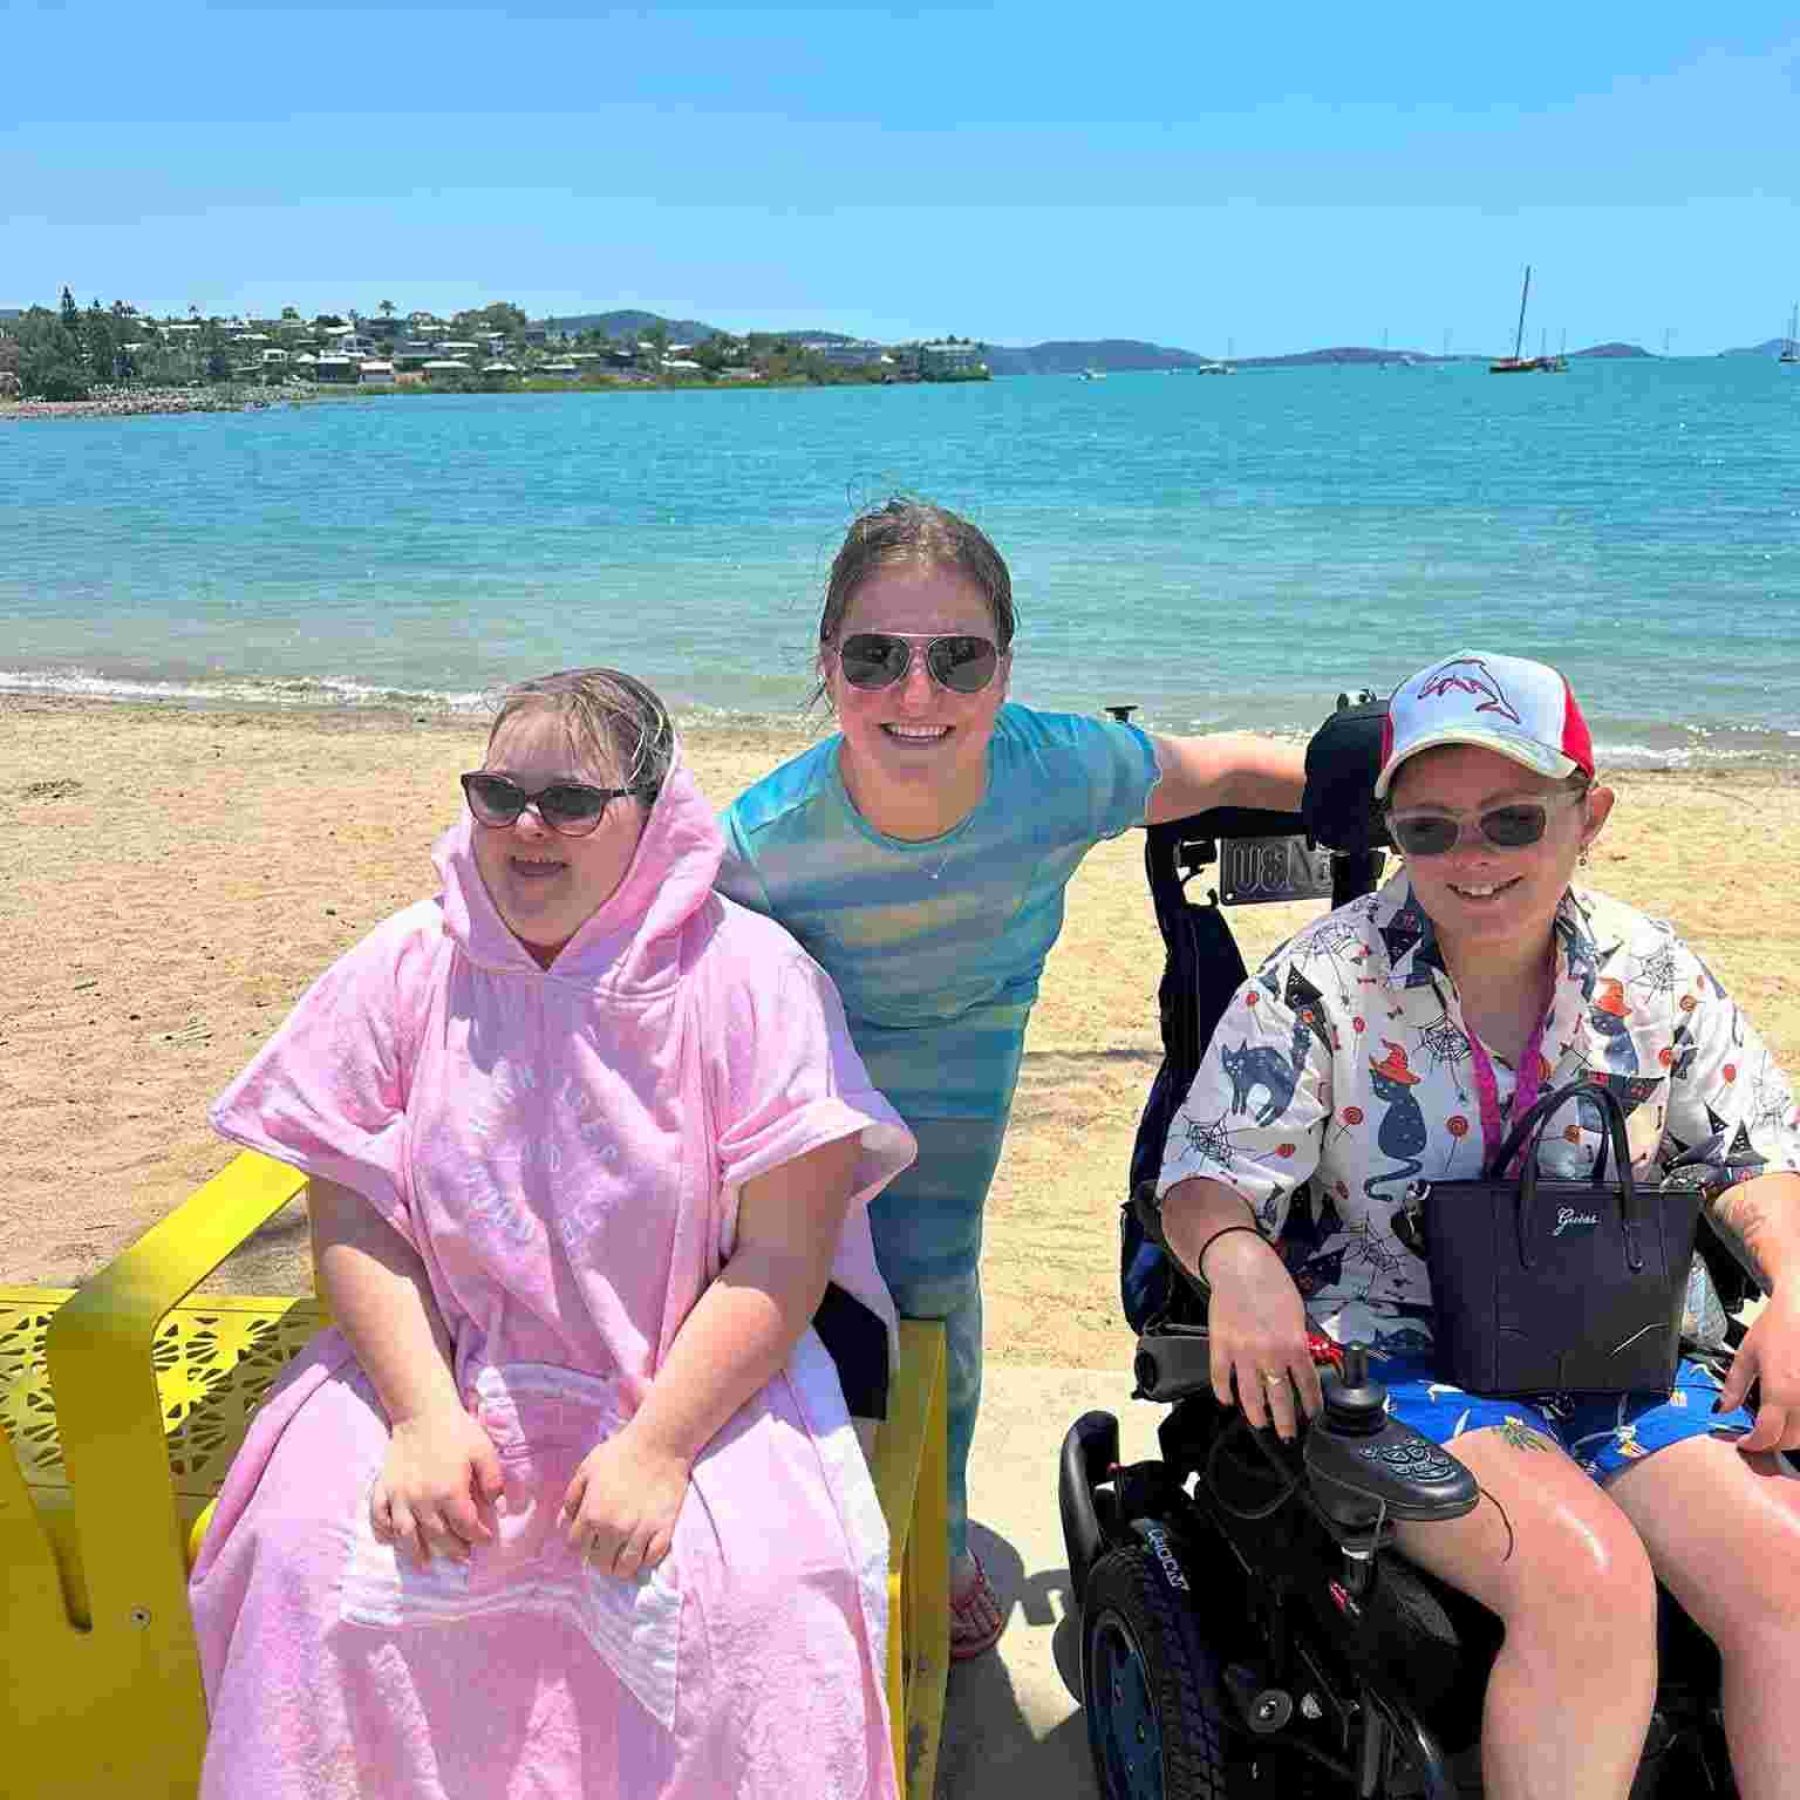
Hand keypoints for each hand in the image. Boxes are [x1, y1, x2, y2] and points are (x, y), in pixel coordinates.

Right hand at [373, 1405, 503, 1567]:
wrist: (422, 1411)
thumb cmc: (457, 1430)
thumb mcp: (485, 1451)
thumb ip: (493, 1481)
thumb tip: (497, 1508)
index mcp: (449, 1492)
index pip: (466, 1525)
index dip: (479, 1536)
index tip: (486, 1540)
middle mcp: (422, 1500)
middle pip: (438, 1536)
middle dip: (453, 1549)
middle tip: (463, 1556)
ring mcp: (399, 1496)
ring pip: (406, 1534)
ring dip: (416, 1552)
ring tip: (426, 1564)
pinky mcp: (384, 1488)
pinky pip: (379, 1516)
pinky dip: (383, 1531)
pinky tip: (392, 1539)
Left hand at [560, 1425, 690, 1578]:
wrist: (659, 1443)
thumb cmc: (620, 1453)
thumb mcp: (587, 1468)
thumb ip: (572, 1497)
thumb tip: (565, 1522)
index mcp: (591, 1514)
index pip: (576, 1547)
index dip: (580, 1545)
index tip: (588, 1540)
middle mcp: (613, 1528)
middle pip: (600, 1563)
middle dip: (599, 1558)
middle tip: (605, 1549)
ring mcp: (640, 1531)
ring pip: (625, 1568)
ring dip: (621, 1566)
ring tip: (622, 1556)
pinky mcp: (663, 1529)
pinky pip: (651, 1559)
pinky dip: (645, 1558)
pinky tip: (642, 1549)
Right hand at [1202, 1233, 1323, 1440]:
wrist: (1239, 1266)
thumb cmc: (1271, 1283)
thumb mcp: (1296, 1314)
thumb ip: (1298, 1343)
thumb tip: (1299, 1365)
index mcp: (1293, 1345)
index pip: (1307, 1386)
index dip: (1311, 1406)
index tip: (1312, 1417)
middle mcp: (1269, 1354)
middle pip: (1280, 1400)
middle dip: (1287, 1422)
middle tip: (1289, 1435)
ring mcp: (1242, 1353)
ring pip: (1250, 1397)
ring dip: (1257, 1415)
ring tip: (1262, 1424)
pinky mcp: (1220, 1347)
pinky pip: (1220, 1378)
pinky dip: (1223, 1393)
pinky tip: (1228, 1401)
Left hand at [1719, 1290, 1799, 1454]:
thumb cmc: (1778, 1327)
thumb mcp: (1747, 1354)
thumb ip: (1734, 1386)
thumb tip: (1721, 1409)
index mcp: (1780, 1394)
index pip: (1768, 1436)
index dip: (1753, 1444)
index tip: (1744, 1442)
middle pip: (1791, 1442)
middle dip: (1771, 1444)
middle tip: (1758, 1436)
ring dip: (1792, 1437)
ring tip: (1777, 1425)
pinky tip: (1794, 1413)